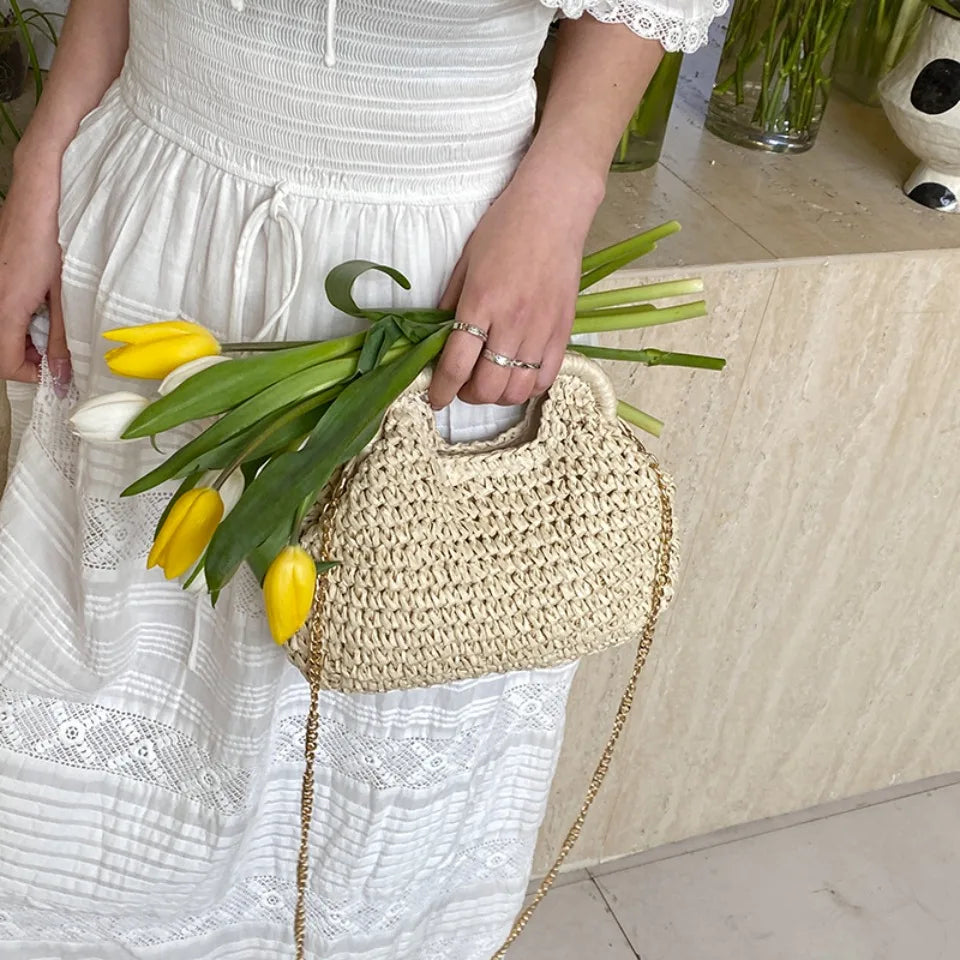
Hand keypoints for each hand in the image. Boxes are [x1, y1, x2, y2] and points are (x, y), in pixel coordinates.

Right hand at [0, 153, 70, 392]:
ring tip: (50, 327)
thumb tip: (61, 374)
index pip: (5, 363)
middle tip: (55, 350)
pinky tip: (38, 309)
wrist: (36, 202)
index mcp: (6, 308)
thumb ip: (63, 338)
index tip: (54, 373)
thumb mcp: (65, 295)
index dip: (30, 375)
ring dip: (21, 339)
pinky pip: (1, 313)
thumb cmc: (53, 242)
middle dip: (26, 358)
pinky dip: (16, 321)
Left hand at [428, 162, 602, 408]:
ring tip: (490, 381)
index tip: (434, 399)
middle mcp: (512, 322)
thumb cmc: (504, 228)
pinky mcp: (563, 331)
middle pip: (487, 386)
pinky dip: (528, 387)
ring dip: (498, 396)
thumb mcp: (465, 263)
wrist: (554, 209)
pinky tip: (517, 375)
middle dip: (468, 395)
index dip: (441, 390)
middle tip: (462, 385)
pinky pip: (546, 378)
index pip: (456, 364)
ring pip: (518, 390)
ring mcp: (541, 329)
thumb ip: (451, 304)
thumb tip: (438, 339)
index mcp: (481, 303)